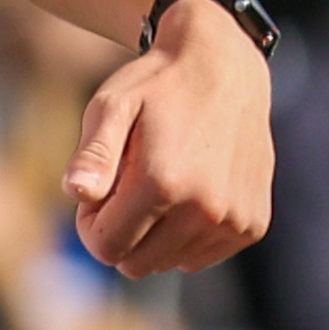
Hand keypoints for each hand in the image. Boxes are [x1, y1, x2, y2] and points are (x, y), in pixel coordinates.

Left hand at [64, 0, 272, 277]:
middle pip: (137, 263)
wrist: (224, 66)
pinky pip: (201, 256)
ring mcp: (233, 221)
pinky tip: (190, 190)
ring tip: (162, 180)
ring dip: (155, 233)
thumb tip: (75, 192)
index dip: (91, 222)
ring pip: (169, 262)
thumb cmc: (157, 86)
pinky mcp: (253, 225)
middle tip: (127, 184)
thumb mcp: (112, 105)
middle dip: (121, 231)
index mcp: (162, 183)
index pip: (105, 248)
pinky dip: (187, 234)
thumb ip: (93, 154)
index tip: (100, 188)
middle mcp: (204, 210)